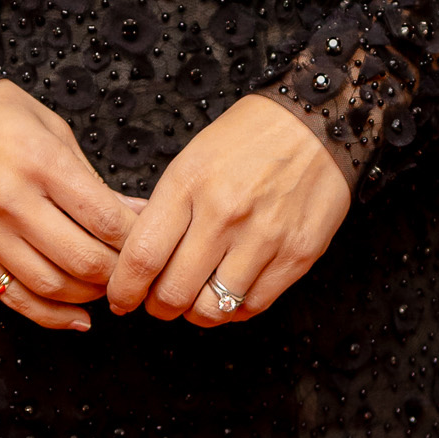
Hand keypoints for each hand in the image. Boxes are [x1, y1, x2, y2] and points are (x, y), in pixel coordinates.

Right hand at [0, 79, 136, 333]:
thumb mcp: (52, 130)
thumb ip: (92, 180)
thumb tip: (136, 214)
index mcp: (41, 162)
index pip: (105, 220)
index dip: (137, 240)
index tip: (149, 242)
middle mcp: (12, 201)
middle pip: (83, 260)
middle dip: (118, 275)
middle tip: (131, 272)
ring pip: (50, 287)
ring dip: (87, 297)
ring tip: (104, 289)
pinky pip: (11, 296)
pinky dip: (49, 316)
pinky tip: (76, 318)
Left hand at [106, 93, 349, 327]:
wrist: (318, 125)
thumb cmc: (249, 139)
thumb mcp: (193, 160)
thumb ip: (166, 210)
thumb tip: (139, 261)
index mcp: (189, 184)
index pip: (143, 257)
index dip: (123, 289)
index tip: (120, 297)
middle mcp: (225, 213)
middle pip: (173, 293)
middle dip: (156, 307)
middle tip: (157, 302)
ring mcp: (264, 237)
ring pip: (212, 308)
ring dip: (195, 312)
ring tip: (195, 297)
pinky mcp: (297, 255)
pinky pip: (252, 306)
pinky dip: (232, 308)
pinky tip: (228, 291)